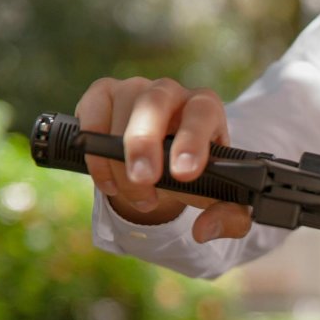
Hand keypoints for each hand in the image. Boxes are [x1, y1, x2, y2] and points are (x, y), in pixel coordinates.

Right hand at [75, 77, 251, 241]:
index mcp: (206, 109)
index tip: (185, 174)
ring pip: (121, 113)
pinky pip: (90, 116)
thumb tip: (204, 230)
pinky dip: (94, 154)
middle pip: (155, 101)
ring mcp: (134, 90)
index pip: (202, 111)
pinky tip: (109, 183)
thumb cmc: (196, 175)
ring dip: (120, 160)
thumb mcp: (221, 198)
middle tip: (144, 180)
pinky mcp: (102, 96)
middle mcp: (171, 93)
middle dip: (144, 142)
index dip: (193, 140)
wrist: (165, 164)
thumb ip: (229, 218)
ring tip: (137, 197)